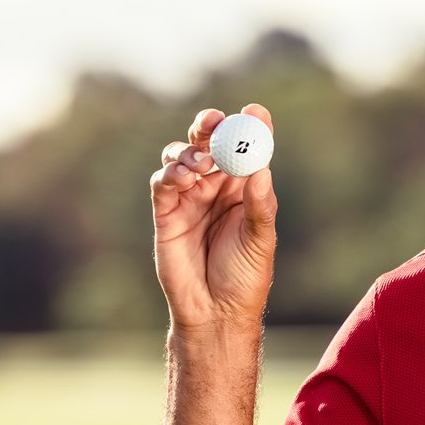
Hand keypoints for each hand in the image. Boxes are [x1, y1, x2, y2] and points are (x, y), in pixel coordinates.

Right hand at [150, 104, 277, 332]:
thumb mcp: (260, 241)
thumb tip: (262, 169)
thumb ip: (260, 206)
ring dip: (188, 153)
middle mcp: (216, 188)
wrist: (216, 312)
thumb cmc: (245, 278)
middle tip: (213, 122)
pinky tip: (183, 179)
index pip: (247, 150)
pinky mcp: (166, 213)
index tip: (253, 112)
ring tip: (200, 167)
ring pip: (181, 157)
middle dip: (209, 127)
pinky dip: (169, 174)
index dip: (250, 128)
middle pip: (209, 144)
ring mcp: (190, 198)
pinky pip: (162, 183)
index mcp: (244, 190)